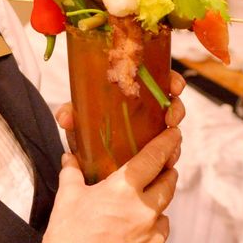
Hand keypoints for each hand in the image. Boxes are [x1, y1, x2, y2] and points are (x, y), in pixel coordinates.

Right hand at [22, 126, 181, 242]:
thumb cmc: (65, 238)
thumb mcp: (67, 198)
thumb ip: (73, 173)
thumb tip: (71, 159)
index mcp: (124, 190)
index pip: (154, 158)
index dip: (167, 144)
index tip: (175, 136)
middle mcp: (145, 213)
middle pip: (169, 185)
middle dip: (166, 175)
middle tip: (159, 172)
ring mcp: (153, 241)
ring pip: (163, 217)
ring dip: (153, 212)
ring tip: (131, 218)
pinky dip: (146, 240)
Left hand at [54, 70, 185, 162]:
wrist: (83, 162)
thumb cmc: (84, 131)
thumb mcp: (79, 120)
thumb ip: (70, 114)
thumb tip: (65, 117)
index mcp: (134, 95)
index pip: (161, 80)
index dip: (173, 81)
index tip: (175, 87)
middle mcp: (147, 112)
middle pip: (173, 104)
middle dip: (177, 109)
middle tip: (171, 117)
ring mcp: (152, 134)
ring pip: (173, 131)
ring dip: (174, 136)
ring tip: (170, 142)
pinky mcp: (153, 156)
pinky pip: (168, 154)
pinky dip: (170, 156)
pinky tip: (167, 161)